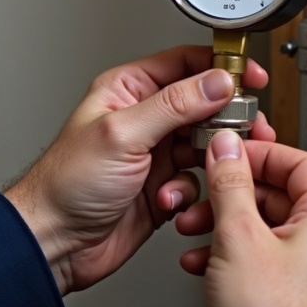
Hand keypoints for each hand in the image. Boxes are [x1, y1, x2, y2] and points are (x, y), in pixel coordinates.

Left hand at [4, 45, 275, 293]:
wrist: (55, 241)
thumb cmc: (66, 184)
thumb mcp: (123, 133)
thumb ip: (174, 105)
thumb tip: (216, 81)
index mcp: (128, 90)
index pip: (185, 64)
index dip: (221, 68)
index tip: (251, 78)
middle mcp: (143, 118)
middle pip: (203, 105)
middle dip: (225, 121)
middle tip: (244, 132)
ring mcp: (154, 154)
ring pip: (204, 146)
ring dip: (206, 162)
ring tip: (202, 171)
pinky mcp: (161, 188)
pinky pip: (196, 182)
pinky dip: (188, 193)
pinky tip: (167, 201)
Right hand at [175, 132, 306, 306]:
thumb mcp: (237, 237)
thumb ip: (230, 183)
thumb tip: (228, 149)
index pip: (301, 162)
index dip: (261, 152)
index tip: (231, 154)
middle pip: (284, 199)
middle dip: (234, 197)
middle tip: (204, 196)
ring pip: (275, 235)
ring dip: (230, 229)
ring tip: (197, 236)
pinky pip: (274, 266)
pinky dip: (241, 260)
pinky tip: (209, 269)